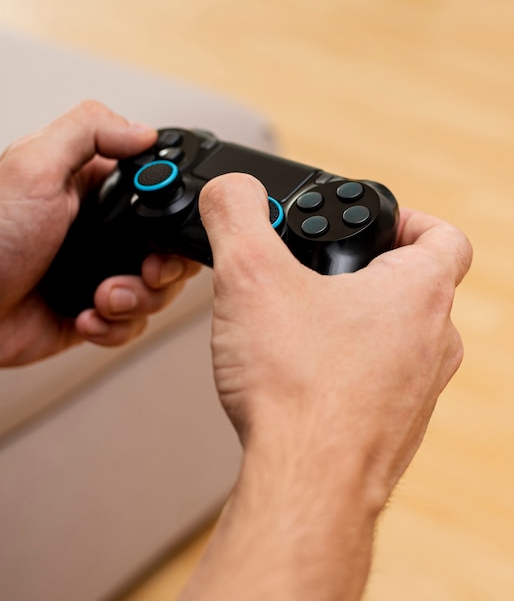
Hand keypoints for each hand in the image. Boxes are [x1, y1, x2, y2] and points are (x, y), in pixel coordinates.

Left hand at [0, 101, 199, 368]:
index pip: (160, 196)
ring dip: (133, 301)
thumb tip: (144, 130)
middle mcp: (104, 232)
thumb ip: (89, 132)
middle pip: (169, 251)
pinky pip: (131, 325)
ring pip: (156, 293)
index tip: (164, 236)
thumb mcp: (33, 166)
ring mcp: (100, 273)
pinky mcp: (94, 311)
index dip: (175, 216)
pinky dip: (113, 327)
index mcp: (96, 191)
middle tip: (140, 273)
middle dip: (160, 270)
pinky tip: (84, 317)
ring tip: (99, 298)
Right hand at [178, 173, 471, 600]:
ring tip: (301, 322)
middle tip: (317, 271)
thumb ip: (236, 216)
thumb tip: (228, 188)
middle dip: (364, 271)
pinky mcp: (391, 426)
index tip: (369, 221)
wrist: (305, 482)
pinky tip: (300, 375)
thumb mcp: (250, 277)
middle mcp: (432, 342)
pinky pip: (377, 381)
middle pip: (414, 286)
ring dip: (355, 321)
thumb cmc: (296, 389)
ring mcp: (417, 390)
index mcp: (417, 293)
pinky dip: (345, 368)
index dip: (407, 217)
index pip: (442, 235)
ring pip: (396, 337)